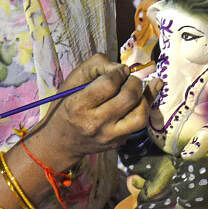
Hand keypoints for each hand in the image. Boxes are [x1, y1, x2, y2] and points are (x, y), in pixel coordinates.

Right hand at [30, 54, 151, 168]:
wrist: (61, 141)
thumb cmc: (66, 104)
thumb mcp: (73, 80)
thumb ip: (96, 66)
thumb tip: (123, 67)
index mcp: (78, 105)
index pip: (109, 84)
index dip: (120, 72)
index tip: (121, 70)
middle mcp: (95, 124)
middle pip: (128, 98)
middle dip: (134, 81)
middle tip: (129, 78)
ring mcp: (109, 136)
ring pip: (140, 116)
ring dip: (144, 97)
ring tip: (136, 90)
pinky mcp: (119, 142)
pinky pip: (140, 125)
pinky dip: (145, 107)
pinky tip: (146, 95)